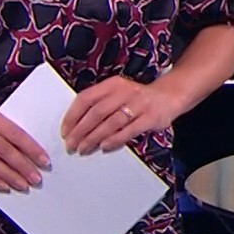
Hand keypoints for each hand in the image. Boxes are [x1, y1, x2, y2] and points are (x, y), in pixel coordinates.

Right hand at [0, 94, 48, 193]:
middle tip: (36, 178)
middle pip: (2, 149)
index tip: (44, 161)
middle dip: (21, 166)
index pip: (14, 133)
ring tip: (23, 185)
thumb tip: (27, 149)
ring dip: (8, 176)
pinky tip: (3, 186)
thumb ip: (2, 127)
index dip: (30, 148)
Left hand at [61, 76, 180, 154]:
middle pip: (96, 112)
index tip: (64, 131)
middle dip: (80, 131)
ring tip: (84, 149)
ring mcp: (139, 104)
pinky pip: (128, 130)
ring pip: (111, 122)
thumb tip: (76, 127)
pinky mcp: (150, 117)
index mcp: (112, 84)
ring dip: (94, 138)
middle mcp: (124, 91)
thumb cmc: (137, 99)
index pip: (86, 98)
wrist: (169, 96)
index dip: (72, 116)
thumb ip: (100, 105)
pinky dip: (114, 140)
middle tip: (71, 145)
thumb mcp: (117, 94)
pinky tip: (104, 147)